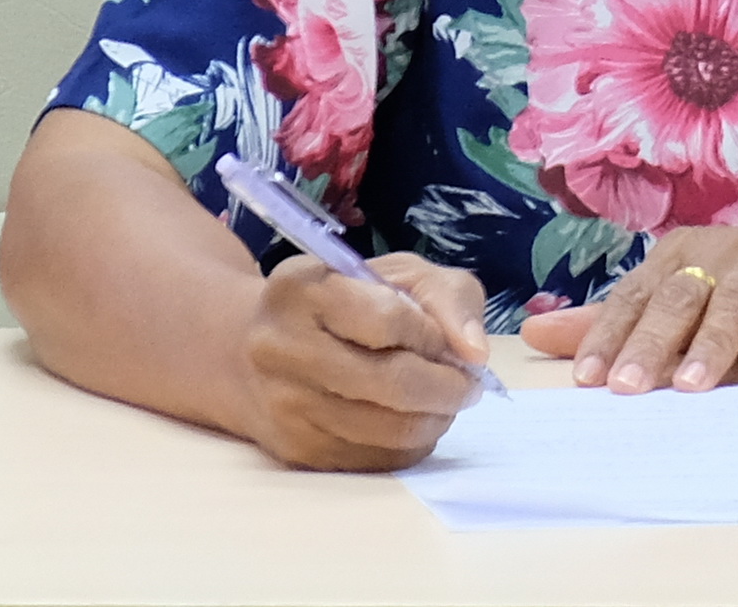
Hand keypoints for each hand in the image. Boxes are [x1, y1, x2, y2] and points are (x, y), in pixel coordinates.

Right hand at [232, 250, 492, 470]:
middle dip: (448, 388)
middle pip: (390, 382)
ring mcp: (283, 404)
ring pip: (386, 429)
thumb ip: (448, 298)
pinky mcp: (293, 450)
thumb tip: (475, 354)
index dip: (433, 335)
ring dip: (434, 420)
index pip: (389, 320)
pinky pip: (371, 460)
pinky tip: (413, 423)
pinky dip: (409, 446)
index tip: (448, 341)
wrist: (262, 351)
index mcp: (302, 289)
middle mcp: (279, 347)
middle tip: (469, 387)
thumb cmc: (348, 302)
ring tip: (444, 403)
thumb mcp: (400, 276)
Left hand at [518, 225, 737, 391]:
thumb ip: (616, 323)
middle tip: (626, 386)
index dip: (610, 336)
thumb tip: (533, 335)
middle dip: (651, 343)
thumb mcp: (681, 304)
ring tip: (693, 382)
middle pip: (679, 298)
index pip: (636, 297)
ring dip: (714, 339)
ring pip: (736, 299)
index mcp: (681, 257)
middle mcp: (723, 255)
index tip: (587, 380)